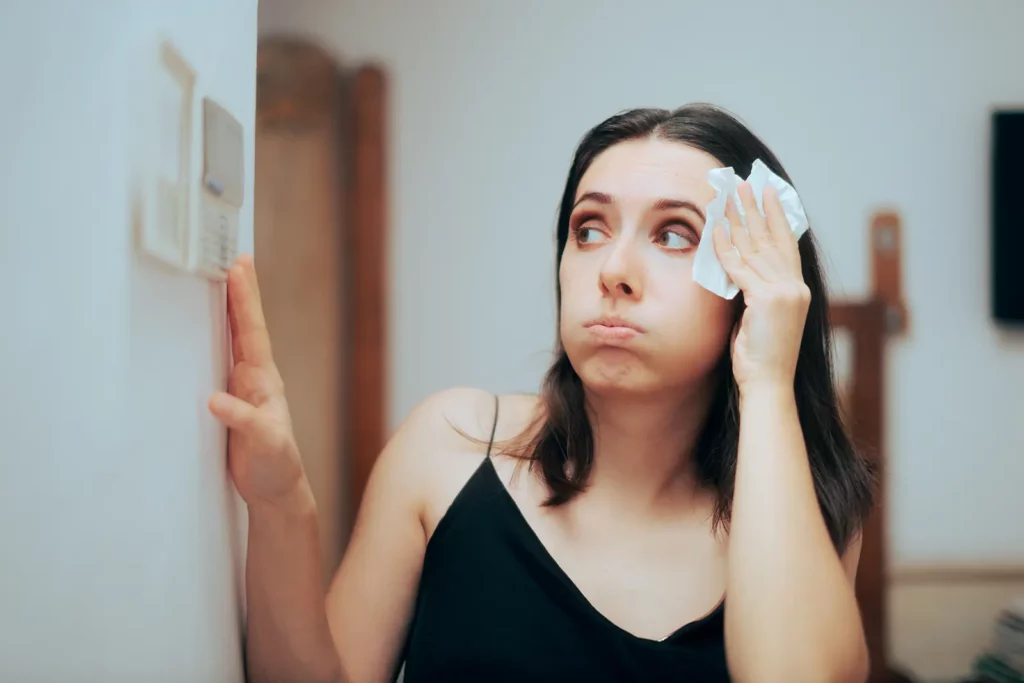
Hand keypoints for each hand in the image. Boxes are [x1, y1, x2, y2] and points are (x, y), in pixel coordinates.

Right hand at [208, 254, 307, 511]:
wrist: (278, 490)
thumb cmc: (278, 467)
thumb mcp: (266, 445)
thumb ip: (245, 422)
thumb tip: (216, 399)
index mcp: (265, 382)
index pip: (252, 332)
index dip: (246, 300)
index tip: (240, 270)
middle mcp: (256, 378)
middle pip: (246, 327)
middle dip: (241, 292)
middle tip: (237, 257)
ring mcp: (244, 388)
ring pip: (235, 340)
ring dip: (230, 311)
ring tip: (226, 280)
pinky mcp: (231, 400)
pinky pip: (221, 361)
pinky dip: (216, 339)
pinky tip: (207, 327)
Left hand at [712, 183, 809, 393]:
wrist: (768, 384)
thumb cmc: (760, 357)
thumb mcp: (759, 318)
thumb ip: (755, 292)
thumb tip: (738, 270)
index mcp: (797, 289)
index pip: (786, 242)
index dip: (776, 215)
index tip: (767, 191)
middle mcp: (794, 286)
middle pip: (771, 237)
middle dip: (755, 207)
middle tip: (743, 182)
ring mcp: (784, 292)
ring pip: (754, 247)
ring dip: (738, 219)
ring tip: (726, 196)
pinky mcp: (766, 300)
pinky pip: (740, 267)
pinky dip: (726, 247)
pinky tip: (716, 229)